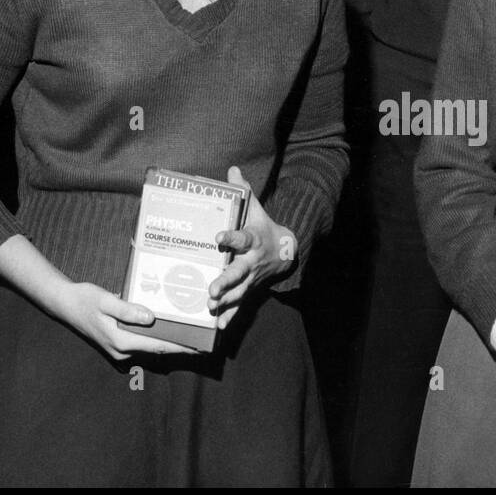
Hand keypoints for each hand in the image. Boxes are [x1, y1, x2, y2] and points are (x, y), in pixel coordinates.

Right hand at [59, 282, 190, 359]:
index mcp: (121, 341)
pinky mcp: (117, 345)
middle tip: (200, 340)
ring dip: (167, 342)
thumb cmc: (85, 299)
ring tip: (188, 333)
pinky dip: (155, 338)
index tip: (198, 347)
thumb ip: (128, 310)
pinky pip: (141, 344)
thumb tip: (151, 318)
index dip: (180, 347)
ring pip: (149, 347)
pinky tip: (165, 328)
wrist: (65, 304)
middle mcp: (121, 350)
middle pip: (156, 349)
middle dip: (178, 346)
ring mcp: (118, 350)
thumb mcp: (105, 301)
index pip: (157, 346)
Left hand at [207, 166, 295, 327]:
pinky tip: (219, 325)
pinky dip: (231, 315)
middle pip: (239, 271)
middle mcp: (252, 261)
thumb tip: (232, 169)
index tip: (218, 238)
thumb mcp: (255, 208)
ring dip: (225, 300)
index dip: (231, 238)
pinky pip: (241, 304)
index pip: (242, 237)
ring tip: (210, 305)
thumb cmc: (262, 226)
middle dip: (226, 280)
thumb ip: (243, 190)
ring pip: (239, 291)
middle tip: (212, 288)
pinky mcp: (250, 289)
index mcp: (253, 239)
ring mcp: (251, 278)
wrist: (285, 250)